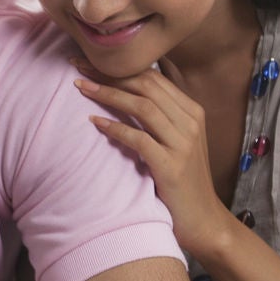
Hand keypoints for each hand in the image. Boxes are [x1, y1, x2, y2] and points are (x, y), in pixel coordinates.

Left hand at [73, 58, 233, 259]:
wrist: (203, 220)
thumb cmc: (182, 181)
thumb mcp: (175, 142)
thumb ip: (158, 118)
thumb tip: (125, 92)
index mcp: (191, 111)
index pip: (152, 78)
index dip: (119, 67)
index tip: (88, 61)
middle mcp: (190, 121)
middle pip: (146, 85)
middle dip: (108, 73)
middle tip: (76, 65)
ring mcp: (183, 143)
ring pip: (142, 106)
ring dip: (108, 94)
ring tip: (80, 87)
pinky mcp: (172, 166)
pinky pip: (139, 138)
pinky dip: (115, 128)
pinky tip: (94, 122)